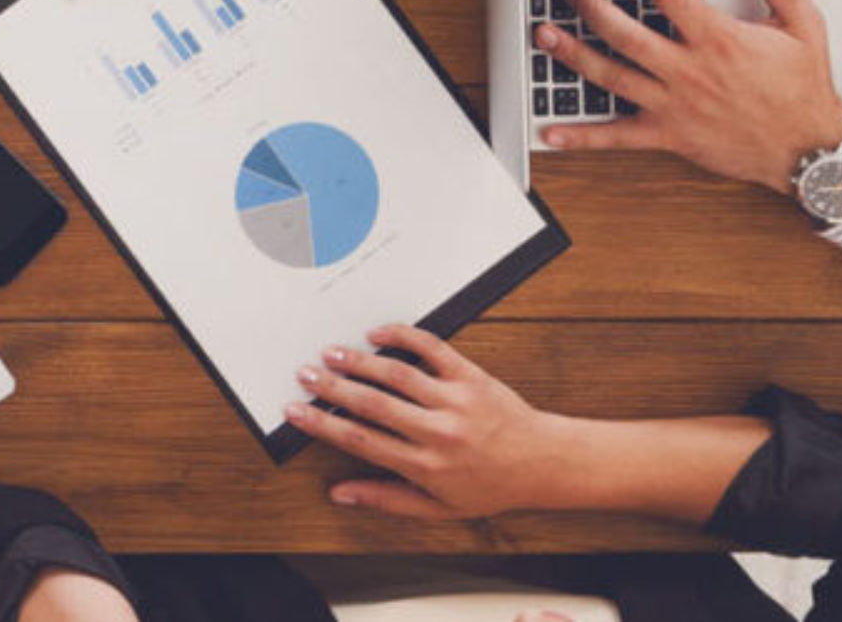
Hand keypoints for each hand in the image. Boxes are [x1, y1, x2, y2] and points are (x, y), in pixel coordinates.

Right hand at [286, 325, 578, 520]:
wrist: (545, 464)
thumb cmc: (492, 486)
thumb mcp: (439, 508)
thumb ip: (387, 500)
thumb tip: (340, 494)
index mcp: (426, 465)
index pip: (362, 441)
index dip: (323, 424)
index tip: (297, 411)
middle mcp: (438, 432)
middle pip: (372, 404)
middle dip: (332, 386)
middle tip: (305, 373)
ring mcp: (455, 401)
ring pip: (397, 374)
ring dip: (359, 361)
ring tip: (331, 351)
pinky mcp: (471, 376)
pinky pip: (432, 349)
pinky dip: (403, 336)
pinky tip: (378, 333)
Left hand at [536, 0, 841, 192]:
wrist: (810, 150)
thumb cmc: (802, 89)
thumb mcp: (802, 26)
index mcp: (720, 41)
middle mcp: (689, 71)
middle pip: (626, 35)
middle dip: (591, 8)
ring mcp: (674, 105)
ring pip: (612, 77)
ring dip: (573, 55)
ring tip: (544, 35)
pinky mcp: (669, 135)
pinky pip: (618, 136)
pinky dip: (582, 136)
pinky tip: (551, 132)